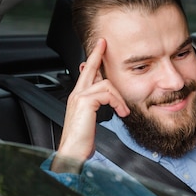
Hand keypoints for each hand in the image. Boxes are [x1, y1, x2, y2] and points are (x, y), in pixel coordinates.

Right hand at [52, 39, 129, 171]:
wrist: (72, 153)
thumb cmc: (82, 141)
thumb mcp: (92, 121)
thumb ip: (98, 108)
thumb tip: (110, 102)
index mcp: (78, 98)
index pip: (85, 74)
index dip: (92, 60)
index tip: (99, 49)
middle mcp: (76, 94)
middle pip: (89, 68)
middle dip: (97, 54)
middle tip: (104, 43)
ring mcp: (79, 97)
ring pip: (105, 84)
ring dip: (119, 98)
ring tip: (123, 111)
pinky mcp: (84, 102)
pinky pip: (107, 93)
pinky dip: (117, 102)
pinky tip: (120, 113)